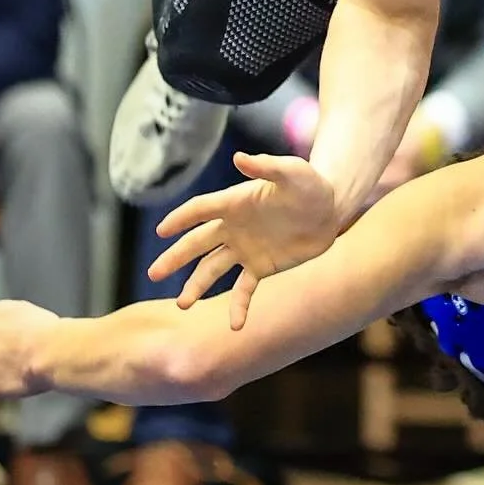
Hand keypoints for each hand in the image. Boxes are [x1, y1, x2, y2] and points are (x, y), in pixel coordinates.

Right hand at [150, 152, 340, 328]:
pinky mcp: (261, 267)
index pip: (200, 210)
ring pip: (212, 269)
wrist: (330, 209)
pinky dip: (238, 307)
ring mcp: (245, 249)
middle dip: (175, 258)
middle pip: (197, 243)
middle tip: (154, 273)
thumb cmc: (310, 184)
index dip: (181, 219)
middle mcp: (233, 227)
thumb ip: (267, 167)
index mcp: (235, 203)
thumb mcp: (293, 172)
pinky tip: (235, 326)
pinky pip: (244, 289)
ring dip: (196, 286)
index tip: (161, 231)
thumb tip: (240, 158)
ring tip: (183, 304)